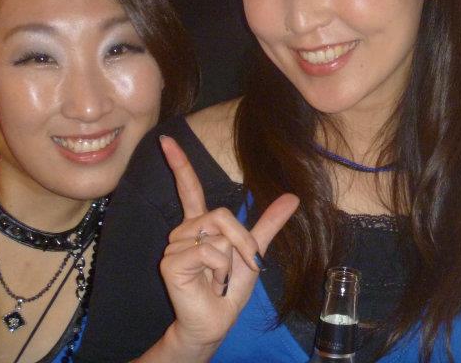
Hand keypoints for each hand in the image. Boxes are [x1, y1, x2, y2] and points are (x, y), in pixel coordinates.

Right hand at [157, 135, 298, 357]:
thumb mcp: (254, 250)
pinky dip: (219, 269)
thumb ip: (269, 223)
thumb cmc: (230, 288)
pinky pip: (208, 251)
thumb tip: (293, 196)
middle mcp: (183, 231)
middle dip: (241, 239)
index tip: (167, 139)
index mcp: (199, 224)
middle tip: (244, 264)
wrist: (218, 320)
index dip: (179, 163)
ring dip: (229, 259)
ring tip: (218, 278)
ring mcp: (174, 246)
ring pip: (216, 234)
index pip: (188, 188)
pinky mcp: (171, 262)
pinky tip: (211, 283)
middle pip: (219, 213)